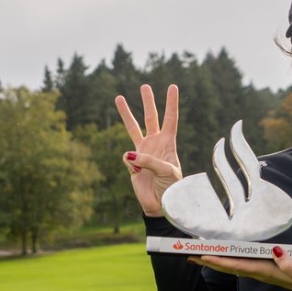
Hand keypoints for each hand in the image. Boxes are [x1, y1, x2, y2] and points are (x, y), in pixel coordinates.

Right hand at [115, 84, 181, 216]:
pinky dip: (130, 165)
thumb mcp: (166, 171)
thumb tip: (128, 154)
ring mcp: (143, 152)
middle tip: (145, 86)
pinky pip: (126, 158)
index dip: (171, 103)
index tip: (172, 86)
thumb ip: (149, 160)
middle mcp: (155, 143)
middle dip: (148, 102)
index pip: (170, 119)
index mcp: (168, 143)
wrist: (161, 204)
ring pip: (132, 128)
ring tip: (119, 97)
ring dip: (126, 113)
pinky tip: (138, 173)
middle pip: (151, 117)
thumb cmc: (171, 187)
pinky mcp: (132, 163)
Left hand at [189, 247, 291, 290]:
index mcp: (265, 271)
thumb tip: (276, 252)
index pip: (237, 265)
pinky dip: (225, 259)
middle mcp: (258, 271)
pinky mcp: (262, 267)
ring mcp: (259, 270)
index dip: (220, 260)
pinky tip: (218, 255)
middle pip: (228, 266)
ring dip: (214, 261)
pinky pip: (239, 263)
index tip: (203, 256)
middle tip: (188, 254)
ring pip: (231, 265)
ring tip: (196, 255)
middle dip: (209, 261)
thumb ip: (290, 264)